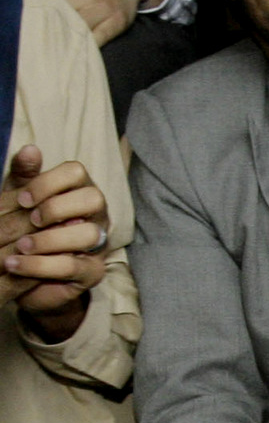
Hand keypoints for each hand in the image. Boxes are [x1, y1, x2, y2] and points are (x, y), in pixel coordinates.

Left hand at [1, 146, 110, 337]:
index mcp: (78, 191)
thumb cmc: (24, 230)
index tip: (23, 199)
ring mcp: (98, 244)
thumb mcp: (19, 200)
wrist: (21, 273)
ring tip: (20, 246)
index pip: (76, 172)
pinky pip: (73, 266)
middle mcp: (95, 215)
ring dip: (49, 239)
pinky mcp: (92, 272)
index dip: (49, 182)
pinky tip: (16, 264)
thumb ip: (23, 176)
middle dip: (57, 208)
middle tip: (31, 220)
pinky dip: (40, 265)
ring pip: (88, 234)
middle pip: (93, 198)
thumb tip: (30, 149)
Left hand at [23, 0, 138, 46]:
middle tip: (41, 32)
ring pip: (78, 25)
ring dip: (65, 35)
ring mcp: (102, 9)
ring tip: (55, 43)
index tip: (31, 14)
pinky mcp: (115, 22)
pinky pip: (98, 37)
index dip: (36, 6)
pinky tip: (75, 47)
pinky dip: (85, 44)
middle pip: (60, 12)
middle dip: (49, 22)